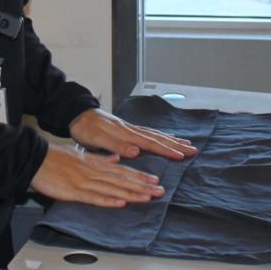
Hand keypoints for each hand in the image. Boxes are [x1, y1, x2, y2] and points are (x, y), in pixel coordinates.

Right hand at [29, 144, 166, 207]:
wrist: (36, 159)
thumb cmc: (56, 157)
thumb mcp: (81, 154)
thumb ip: (100, 158)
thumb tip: (117, 158)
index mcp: (96, 163)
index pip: (122, 171)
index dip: (139, 176)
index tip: (154, 180)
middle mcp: (94, 171)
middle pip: (122, 179)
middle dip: (142, 186)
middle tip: (160, 190)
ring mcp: (85, 181)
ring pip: (113, 188)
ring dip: (131, 193)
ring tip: (148, 197)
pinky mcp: (74, 191)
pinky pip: (94, 197)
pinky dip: (108, 200)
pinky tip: (120, 203)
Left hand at [68, 108, 196, 160]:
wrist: (76, 113)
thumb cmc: (84, 128)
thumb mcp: (96, 139)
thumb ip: (115, 145)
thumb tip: (136, 151)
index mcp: (125, 134)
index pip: (150, 143)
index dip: (166, 150)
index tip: (181, 156)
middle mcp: (131, 130)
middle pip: (157, 137)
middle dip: (176, 145)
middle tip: (193, 150)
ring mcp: (130, 128)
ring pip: (155, 134)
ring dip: (171, 140)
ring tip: (186, 143)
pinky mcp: (127, 129)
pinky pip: (149, 132)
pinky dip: (160, 135)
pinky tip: (165, 136)